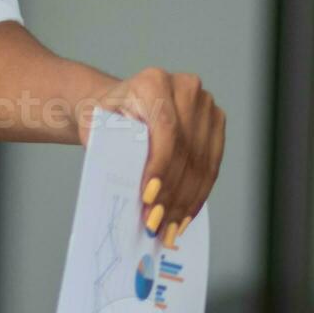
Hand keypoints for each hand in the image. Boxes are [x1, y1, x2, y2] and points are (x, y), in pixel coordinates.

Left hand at [85, 67, 225, 244]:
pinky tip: (184, 217)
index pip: (165, 129)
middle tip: (156, 224)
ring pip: (201, 162)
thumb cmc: (106, 119)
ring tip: (170, 229)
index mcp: (153, 82)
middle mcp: (185, 87)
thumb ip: (110, 148)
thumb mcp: (97, 128)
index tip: (149, 198)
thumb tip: (126, 183)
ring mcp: (205, 104)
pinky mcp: (216, 122)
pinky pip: (211, 165)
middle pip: (185, 150)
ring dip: (185, 201)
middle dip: (171, 193)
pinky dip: (197, 195)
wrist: (121, 105)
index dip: (160, 166)